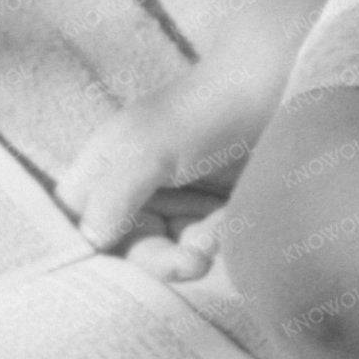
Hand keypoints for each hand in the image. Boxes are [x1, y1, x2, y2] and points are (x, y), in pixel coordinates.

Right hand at [56, 58, 278, 261]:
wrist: (281, 94)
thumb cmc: (205, 113)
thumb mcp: (147, 150)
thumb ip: (112, 196)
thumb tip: (88, 243)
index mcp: (103, 167)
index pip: (76, 223)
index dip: (89, 249)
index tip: (119, 264)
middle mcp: (131, 188)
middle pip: (125, 247)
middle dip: (159, 258)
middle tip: (192, 262)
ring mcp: (172, 201)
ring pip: (167, 251)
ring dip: (194, 248)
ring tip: (217, 232)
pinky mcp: (207, 212)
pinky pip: (201, 245)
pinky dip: (217, 237)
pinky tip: (230, 220)